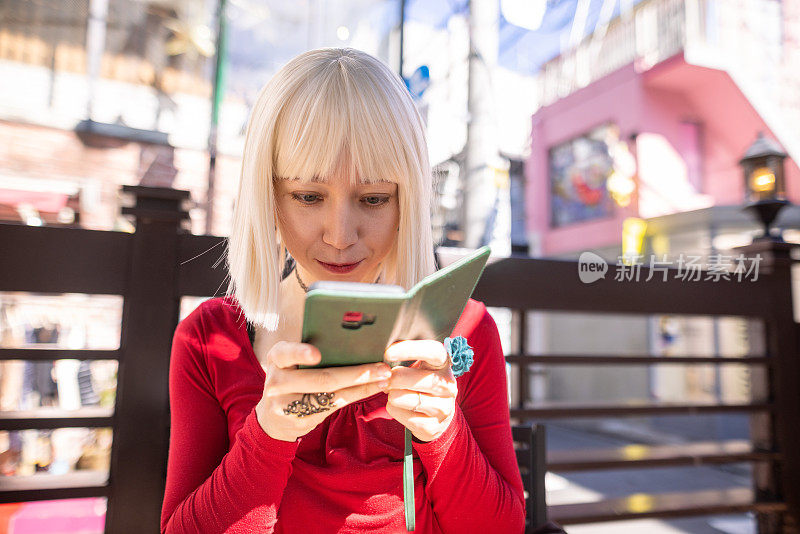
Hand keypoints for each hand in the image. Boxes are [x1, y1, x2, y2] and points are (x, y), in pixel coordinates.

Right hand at [256, 341, 391, 441]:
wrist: (273, 417)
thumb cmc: (292, 378)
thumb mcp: (291, 362)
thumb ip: (309, 351)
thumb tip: (353, 339)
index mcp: (276, 359)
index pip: (286, 352)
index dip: (300, 352)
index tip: (317, 354)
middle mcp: (277, 382)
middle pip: (321, 378)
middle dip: (356, 373)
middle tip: (381, 367)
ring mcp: (287, 405)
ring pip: (332, 395)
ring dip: (362, 385)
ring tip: (384, 377)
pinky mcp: (301, 421)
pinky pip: (334, 406)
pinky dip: (356, 395)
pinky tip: (373, 388)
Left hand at [382, 340, 456, 441]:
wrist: (438, 416)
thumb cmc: (422, 383)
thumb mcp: (420, 367)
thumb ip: (405, 360)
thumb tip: (382, 364)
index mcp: (445, 364)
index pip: (433, 351)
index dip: (410, 349)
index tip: (388, 353)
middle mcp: (448, 385)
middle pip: (415, 379)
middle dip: (394, 379)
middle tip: (385, 379)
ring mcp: (443, 408)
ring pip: (405, 398)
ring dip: (392, 395)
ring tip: (393, 393)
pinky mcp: (432, 427)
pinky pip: (402, 415)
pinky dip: (394, 409)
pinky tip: (399, 406)